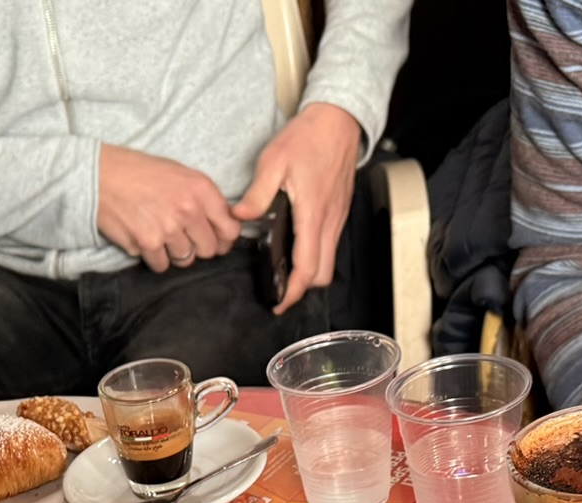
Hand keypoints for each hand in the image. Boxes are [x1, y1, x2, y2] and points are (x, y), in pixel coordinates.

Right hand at [96, 144, 239, 273]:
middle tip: (183, 238)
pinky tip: (145, 239)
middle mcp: (188, 209)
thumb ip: (203, 198)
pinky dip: (154, 258)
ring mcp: (167, 229)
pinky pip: (161, 265)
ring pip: (185, 260)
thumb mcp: (179, 174)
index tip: (215, 240)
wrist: (100, 175)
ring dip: (174, 253)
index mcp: (201, 188)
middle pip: (209, 250)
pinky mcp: (146, 243)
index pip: (230, 230)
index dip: (223, 239)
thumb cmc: (139, 172)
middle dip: (198, 247)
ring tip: (160, 235)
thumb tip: (223, 224)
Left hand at [231, 102, 362, 313]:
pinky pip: (330, 244)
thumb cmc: (308, 137)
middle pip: (322, 273)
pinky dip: (316, 255)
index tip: (279, 302)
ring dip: (310, 273)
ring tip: (286, 273)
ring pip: (329, 261)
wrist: (338, 119)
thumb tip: (241, 216)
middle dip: (302, 288)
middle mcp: (330, 221)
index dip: (293, 292)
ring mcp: (338, 217)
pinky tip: (298, 247)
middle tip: (279, 290)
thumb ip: (257, 194)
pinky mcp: (340, 211)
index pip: (306, 267)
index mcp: (313, 214)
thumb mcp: (274, 161)